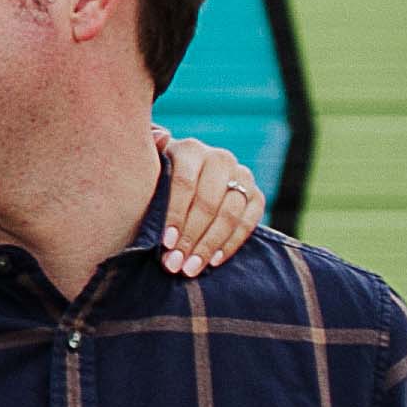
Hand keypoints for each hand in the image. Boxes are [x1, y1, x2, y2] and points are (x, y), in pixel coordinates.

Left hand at [148, 126, 266, 274]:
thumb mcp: (150, 167)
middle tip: (175, 264)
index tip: (166, 244)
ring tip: (191, 268)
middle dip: (191, 237)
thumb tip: (159, 137)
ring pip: (230, 214)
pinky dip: (231, 244)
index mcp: (190, 149)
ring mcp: (242, 176)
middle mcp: (220, 158)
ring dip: (209, 245)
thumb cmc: (160, 179)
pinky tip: (213, 262)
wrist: (191, 177)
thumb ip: (149, 157)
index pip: (185, 184)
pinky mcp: (257, 195)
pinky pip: (249, 222)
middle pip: (208, 203)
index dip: (175, 215)